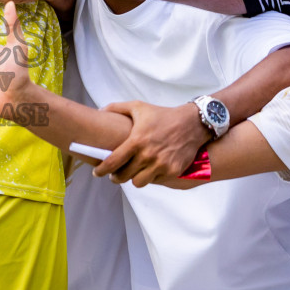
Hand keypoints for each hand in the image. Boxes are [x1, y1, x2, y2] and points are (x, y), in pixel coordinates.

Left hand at [91, 100, 210, 186]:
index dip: (102, 170)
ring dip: (134, 179)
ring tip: (132, 173)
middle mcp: (148, 155)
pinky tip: (149, 170)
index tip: (97, 172)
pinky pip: (155, 182)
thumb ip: (117, 108)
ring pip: (139, 182)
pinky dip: (151, 177)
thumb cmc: (163, 115)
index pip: (113, 162)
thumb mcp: (139, 107)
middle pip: (124, 176)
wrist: (192, 123)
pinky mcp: (173, 171)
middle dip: (116, 177)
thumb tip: (100, 110)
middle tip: (115, 174)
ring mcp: (161, 165)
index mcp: (136, 141)